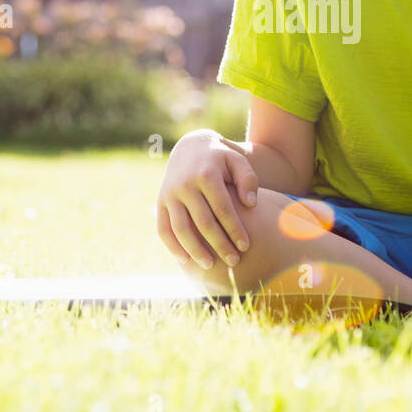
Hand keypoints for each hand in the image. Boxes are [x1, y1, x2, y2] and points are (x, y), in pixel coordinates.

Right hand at [156, 130, 259, 269]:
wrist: (191, 146)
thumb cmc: (221, 158)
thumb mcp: (237, 160)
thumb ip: (248, 179)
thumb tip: (250, 204)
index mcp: (206, 174)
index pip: (222, 209)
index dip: (234, 230)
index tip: (246, 246)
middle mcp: (185, 185)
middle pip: (203, 222)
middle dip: (219, 244)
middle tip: (234, 261)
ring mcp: (170, 194)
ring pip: (181, 228)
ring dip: (195, 250)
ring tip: (210, 266)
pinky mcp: (160, 201)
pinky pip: (163, 228)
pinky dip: (172, 246)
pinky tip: (185, 260)